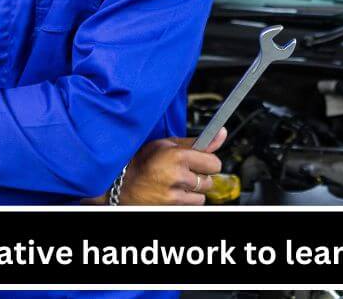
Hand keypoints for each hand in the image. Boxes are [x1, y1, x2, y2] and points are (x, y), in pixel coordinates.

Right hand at [109, 127, 227, 204]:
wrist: (122, 185)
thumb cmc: (142, 163)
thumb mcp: (166, 145)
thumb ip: (196, 142)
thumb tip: (221, 133)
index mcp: (177, 156)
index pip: (214, 163)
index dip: (208, 162)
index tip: (203, 161)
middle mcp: (177, 176)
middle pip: (209, 181)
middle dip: (201, 176)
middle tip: (186, 172)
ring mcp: (175, 195)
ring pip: (202, 195)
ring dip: (194, 191)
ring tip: (177, 183)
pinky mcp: (173, 208)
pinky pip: (193, 205)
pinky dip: (187, 200)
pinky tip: (173, 192)